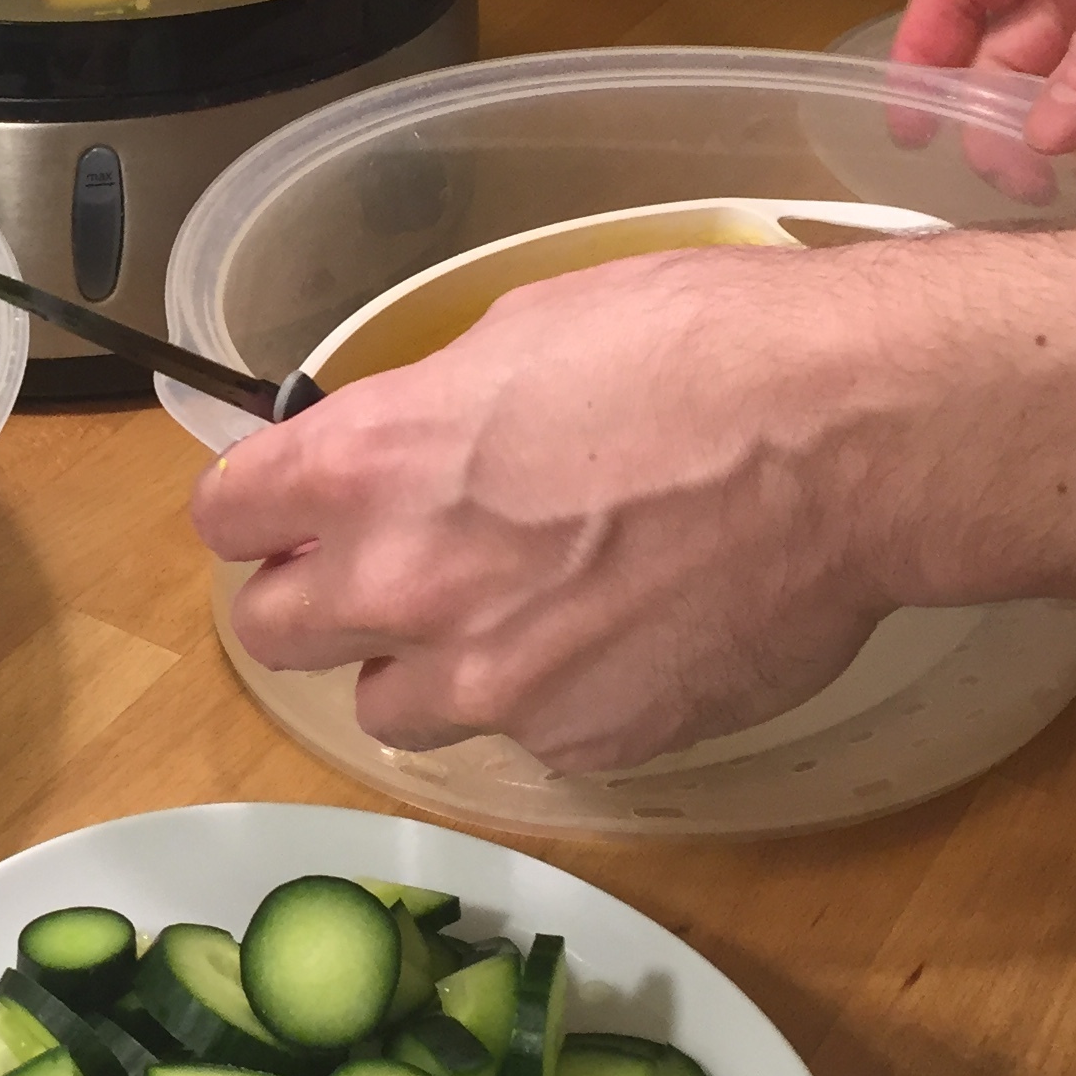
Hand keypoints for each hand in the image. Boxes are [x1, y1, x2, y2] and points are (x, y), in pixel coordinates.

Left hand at [190, 248, 891, 771]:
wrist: (849, 439)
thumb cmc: (700, 347)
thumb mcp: (525, 331)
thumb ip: (431, 412)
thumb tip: (413, 447)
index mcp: (367, 465)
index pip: (226, 517)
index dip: (259, 511)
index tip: (290, 510)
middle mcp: (402, 585)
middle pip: (272, 631)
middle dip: (315, 600)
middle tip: (387, 571)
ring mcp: (491, 683)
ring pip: (390, 706)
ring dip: (426, 666)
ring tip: (514, 613)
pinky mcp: (582, 744)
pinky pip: (524, 739)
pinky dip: (552, 699)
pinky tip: (620, 637)